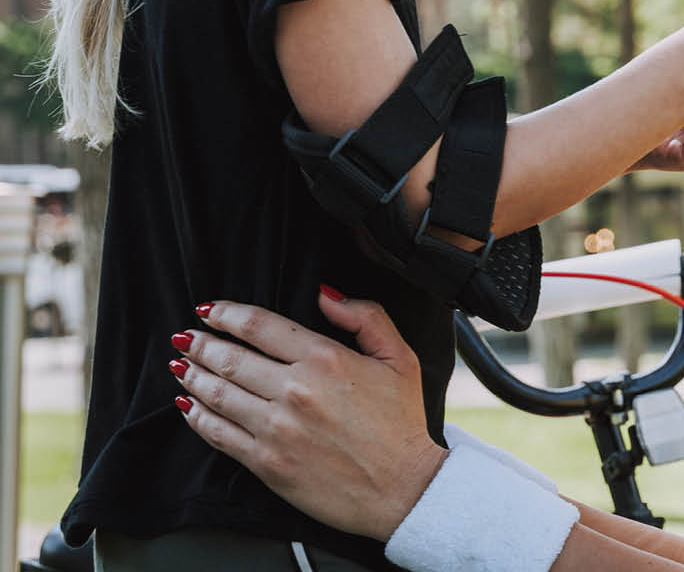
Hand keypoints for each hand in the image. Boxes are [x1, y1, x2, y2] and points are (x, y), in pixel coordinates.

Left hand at [174, 291, 445, 541]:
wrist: (402, 488)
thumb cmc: (401, 424)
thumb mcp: (400, 358)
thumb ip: (366, 317)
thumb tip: (325, 294)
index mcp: (326, 359)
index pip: (260, 326)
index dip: (227, 313)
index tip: (210, 309)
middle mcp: (295, 390)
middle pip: (230, 358)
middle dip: (202, 343)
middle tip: (187, 336)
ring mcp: (276, 429)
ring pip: (218, 393)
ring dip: (193, 375)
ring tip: (181, 364)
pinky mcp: (266, 463)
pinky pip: (219, 434)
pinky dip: (196, 417)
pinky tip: (188, 405)